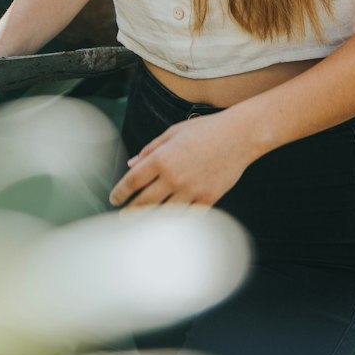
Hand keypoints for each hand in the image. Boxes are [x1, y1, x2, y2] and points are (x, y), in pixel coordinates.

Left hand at [108, 111, 252, 209]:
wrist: (240, 136)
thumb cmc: (206, 130)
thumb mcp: (173, 132)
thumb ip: (150, 149)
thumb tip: (131, 164)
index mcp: (162, 158)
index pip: (133, 181)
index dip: (120, 192)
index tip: (114, 198)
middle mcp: (174, 176)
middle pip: (144, 202)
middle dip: (130, 211)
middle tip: (124, 216)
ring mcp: (192, 190)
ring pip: (164, 213)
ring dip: (150, 219)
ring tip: (141, 224)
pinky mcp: (208, 198)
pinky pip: (187, 216)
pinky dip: (176, 220)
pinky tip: (168, 223)